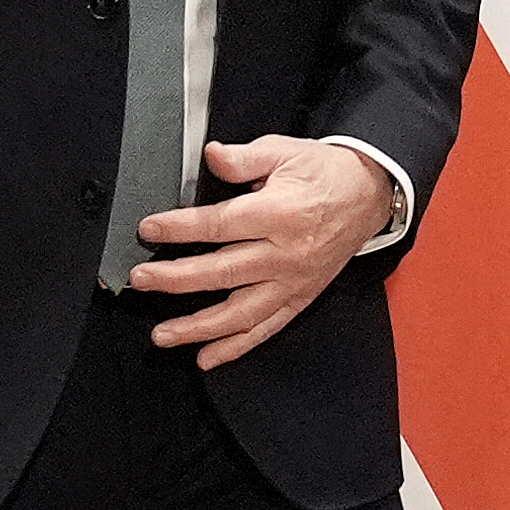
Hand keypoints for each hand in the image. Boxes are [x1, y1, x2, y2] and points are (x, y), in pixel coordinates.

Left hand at [133, 136, 395, 366]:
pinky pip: (265, 328)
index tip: (148, 230)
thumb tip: (211, 155)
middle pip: (222, 272)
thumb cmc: (322, 172)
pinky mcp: (300, 298)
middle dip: (175, 280)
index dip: (179, 229)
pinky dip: (235, 347)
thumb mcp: (284, 152)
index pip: (218, 225)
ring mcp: (292, 282)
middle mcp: (285, 254)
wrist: (368, 195)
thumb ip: (244, 158)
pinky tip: (206, 357)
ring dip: (198, 327)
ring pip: (240, 312)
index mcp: (278, 214)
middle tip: (140, 280)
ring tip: (163, 334)